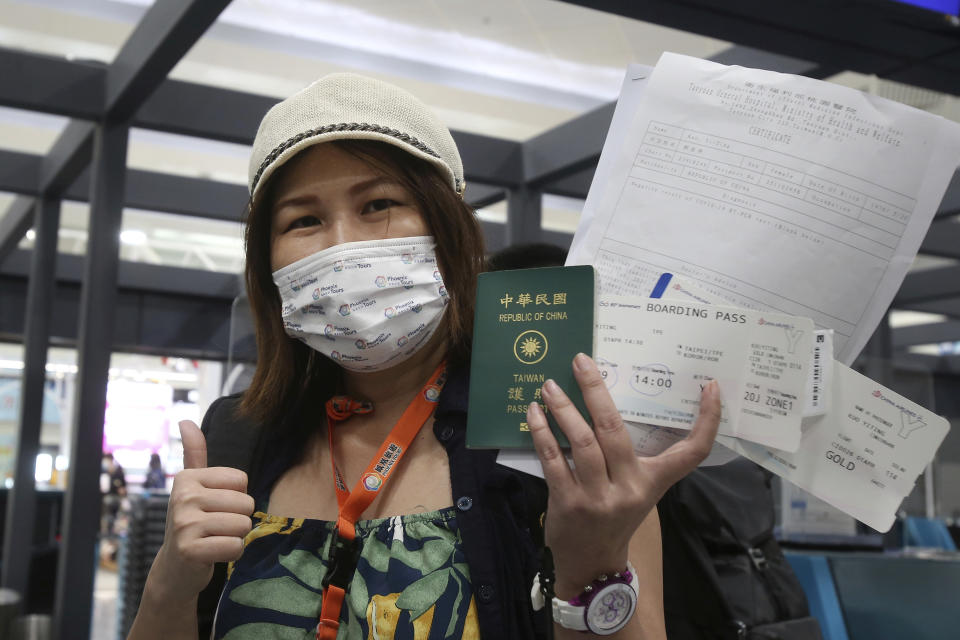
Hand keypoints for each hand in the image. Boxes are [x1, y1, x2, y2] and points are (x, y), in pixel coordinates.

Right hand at [149, 420, 254, 604]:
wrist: (174, 568)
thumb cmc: (192, 522)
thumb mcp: (192, 486)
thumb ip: (194, 453)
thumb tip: (185, 421)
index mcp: (187, 478)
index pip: (242, 480)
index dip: (237, 497)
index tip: (214, 507)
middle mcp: (182, 497)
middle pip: (246, 503)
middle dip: (238, 520)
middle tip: (215, 528)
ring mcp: (184, 524)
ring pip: (243, 525)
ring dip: (236, 537)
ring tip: (215, 539)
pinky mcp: (190, 550)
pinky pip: (235, 547)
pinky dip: (232, 554)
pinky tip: (213, 554)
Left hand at [528, 353, 720, 598]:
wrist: (591, 563)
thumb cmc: (614, 515)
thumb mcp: (635, 489)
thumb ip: (629, 454)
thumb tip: (608, 401)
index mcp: (653, 481)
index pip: (691, 452)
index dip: (707, 421)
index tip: (710, 387)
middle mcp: (630, 488)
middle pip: (614, 429)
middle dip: (596, 390)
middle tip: (581, 361)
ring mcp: (599, 497)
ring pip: (582, 441)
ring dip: (563, 408)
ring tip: (550, 385)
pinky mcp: (569, 503)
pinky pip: (554, 459)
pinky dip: (542, 432)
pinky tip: (533, 412)